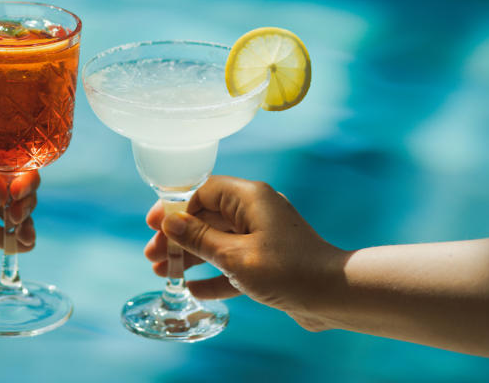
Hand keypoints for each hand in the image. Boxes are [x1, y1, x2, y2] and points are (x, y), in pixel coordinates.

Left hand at [0, 121, 37, 251]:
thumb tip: (5, 195)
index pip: (8, 153)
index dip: (22, 172)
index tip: (23, 191)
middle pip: (11, 181)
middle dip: (22, 200)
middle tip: (20, 218)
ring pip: (1, 206)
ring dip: (16, 222)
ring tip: (27, 241)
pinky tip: (15, 247)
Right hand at [144, 175, 345, 329]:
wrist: (335, 296)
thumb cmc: (288, 270)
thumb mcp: (235, 255)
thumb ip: (199, 238)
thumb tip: (170, 221)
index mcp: (249, 198)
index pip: (202, 192)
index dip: (174, 208)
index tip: (153, 225)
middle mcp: (256, 211)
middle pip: (206, 217)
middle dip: (177, 237)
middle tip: (153, 255)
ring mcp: (263, 236)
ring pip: (217, 242)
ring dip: (190, 257)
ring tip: (163, 273)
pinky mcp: (269, 261)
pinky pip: (233, 263)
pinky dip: (214, 274)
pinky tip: (194, 289)